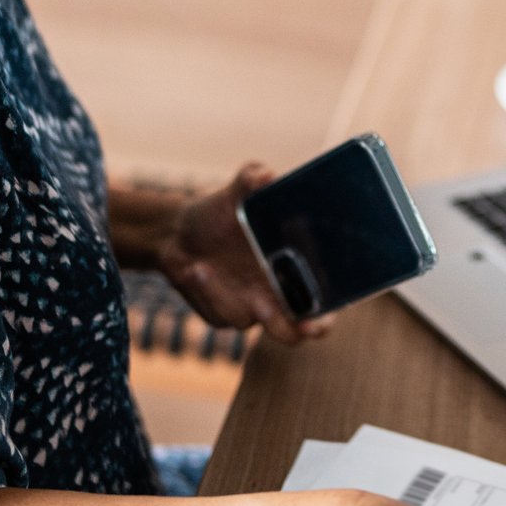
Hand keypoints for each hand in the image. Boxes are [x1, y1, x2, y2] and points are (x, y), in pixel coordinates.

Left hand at [156, 163, 330, 344]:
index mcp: (297, 266)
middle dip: (289, 329)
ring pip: (246, 321)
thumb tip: (265, 174)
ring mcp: (251, 308)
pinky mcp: (222, 314)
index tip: (315, 318)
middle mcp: (279, 293)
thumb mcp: (235, 192)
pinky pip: (220, 315)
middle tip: (264, 305)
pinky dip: (206, 292)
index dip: (326, 316)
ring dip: (224, 298)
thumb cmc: (221, 211)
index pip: (326, 301)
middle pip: (297, 331)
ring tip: (202, 268)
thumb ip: (251, 179)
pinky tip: (194, 268)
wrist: (179, 230)